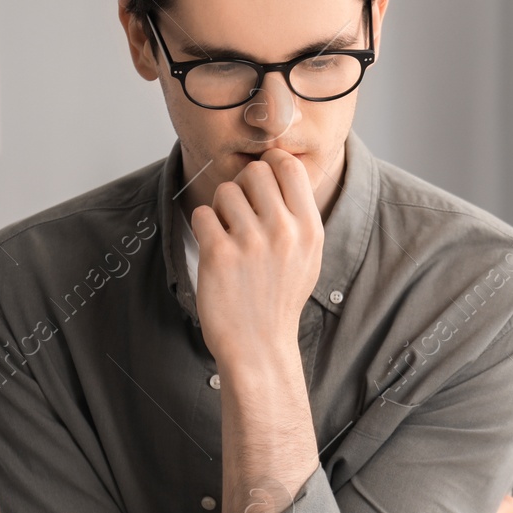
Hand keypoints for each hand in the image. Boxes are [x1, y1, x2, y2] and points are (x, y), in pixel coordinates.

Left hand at [190, 149, 324, 369]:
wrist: (258, 345)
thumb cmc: (279, 298)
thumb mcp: (308, 256)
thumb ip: (298, 214)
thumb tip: (279, 166)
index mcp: (309, 229)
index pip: (289, 166)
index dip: (270, 167)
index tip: (261, 186)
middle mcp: (284, 232)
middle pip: (254, 172)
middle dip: (242, 187)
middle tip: (240, 213)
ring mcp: (251, 243)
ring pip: (225, 191)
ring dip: (221, 209)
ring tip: (229, 236)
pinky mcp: (219, 255)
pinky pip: (202, 214)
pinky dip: (204, 228)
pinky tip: (216, 251)